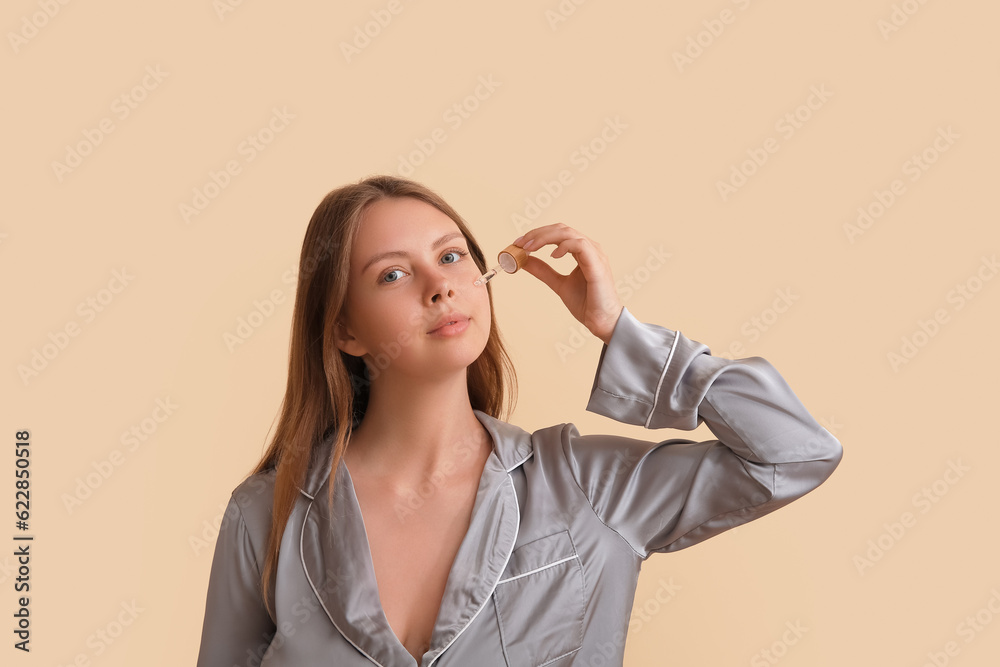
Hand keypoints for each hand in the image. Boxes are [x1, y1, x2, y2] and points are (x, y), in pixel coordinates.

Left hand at [512, 223, 623, 344]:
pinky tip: (552, 256)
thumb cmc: (586, 303)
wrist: (601, 321)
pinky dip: (564, 246)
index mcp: (582, 251)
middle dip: (538, 233)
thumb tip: (524, 260)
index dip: (538, 234)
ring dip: (545, 237)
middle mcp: (590, 248)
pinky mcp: (598, 263)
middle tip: (520, 243)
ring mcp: (595, 254)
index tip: (519, 243)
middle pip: (561, 229)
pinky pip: (580, 245)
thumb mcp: (558, 284)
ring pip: (568, 233)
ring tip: (530, 247)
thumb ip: (543, 271)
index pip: (558, 233)